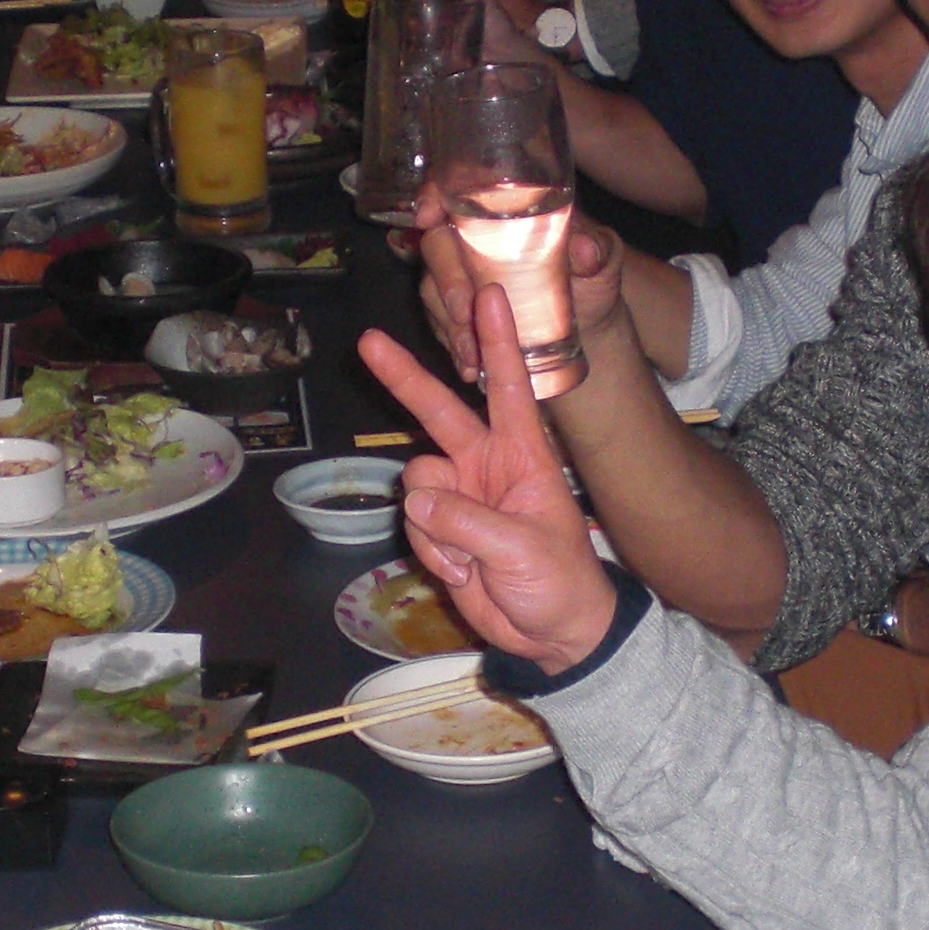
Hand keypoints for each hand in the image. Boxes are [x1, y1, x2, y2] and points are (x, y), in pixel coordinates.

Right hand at [355, 287, 616, 673]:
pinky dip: (431, 551)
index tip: (489, 295)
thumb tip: (416, 499)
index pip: (508, 387)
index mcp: (524, 454)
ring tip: (471, 560)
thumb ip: (467, 522)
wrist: (554, 635)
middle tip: (368, 342)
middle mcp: (487, 463)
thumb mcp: (523, 549)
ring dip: (434, 525)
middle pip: (437, 411)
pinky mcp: (440, 527)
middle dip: (404, 378)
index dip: (497, 342)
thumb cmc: (560, 582)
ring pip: (416, 482)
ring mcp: (460, 494)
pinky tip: (463, 573)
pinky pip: (413, 523)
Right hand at [414, 187, 625, 383]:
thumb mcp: (602, 261)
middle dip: (447, 280)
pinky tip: (472, 368)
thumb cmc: (592, 278)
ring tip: (473, 354)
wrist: (587, 325)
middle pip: (437, 245)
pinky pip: (440, 325)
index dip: (432, 196)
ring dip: (449, 323)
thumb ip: (597, 251)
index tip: (427, 217)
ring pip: (432, 290)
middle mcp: (474, 238)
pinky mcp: (457, 313)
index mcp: (504, 210)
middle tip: (465, 311)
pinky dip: (453, 346)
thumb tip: (586, 251)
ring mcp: (461, 276)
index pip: (455, 189)